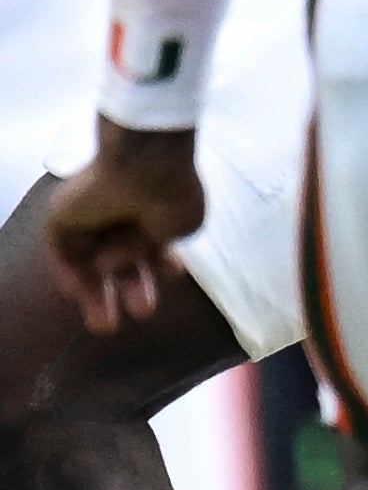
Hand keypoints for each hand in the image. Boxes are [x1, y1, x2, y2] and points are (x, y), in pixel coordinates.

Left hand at [45, 119, 204, 334]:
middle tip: (143, 313)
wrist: (143, 164)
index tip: (175, 273)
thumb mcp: (182, 228)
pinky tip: (81, 292)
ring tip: (106, 325)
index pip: (152, 248)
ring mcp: (91, 217)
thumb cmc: (171, 193)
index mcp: (152, 214)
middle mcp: (121, 216)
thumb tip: (114, 263)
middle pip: (120, 263)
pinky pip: (63, 254)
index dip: (162, 265)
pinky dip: (69, 275)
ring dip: (97, 294)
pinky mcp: (63, 217)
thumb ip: (155, 253)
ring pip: (90, 264)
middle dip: (130, 290)